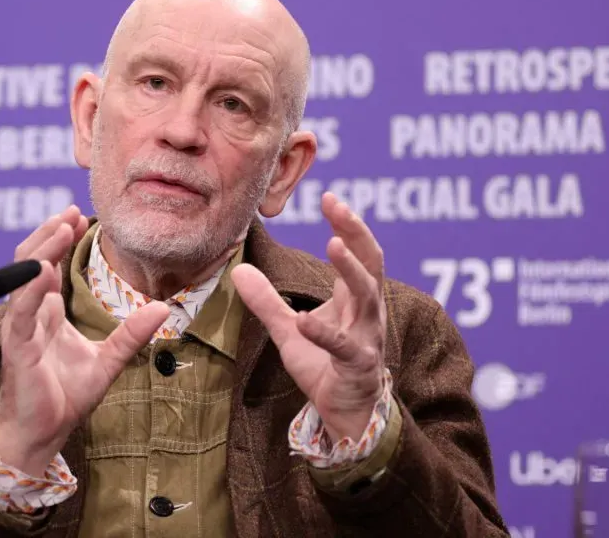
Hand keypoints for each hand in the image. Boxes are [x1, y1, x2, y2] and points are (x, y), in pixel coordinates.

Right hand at [0, 206, 169, 476]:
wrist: (42, 434)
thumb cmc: (64, 397)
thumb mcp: (108, 360)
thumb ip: (131, 333)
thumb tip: (164, 307)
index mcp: (47, 312)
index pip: (48, 263)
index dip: (60, 237)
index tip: (79, 215)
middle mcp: (30, 313)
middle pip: (30, 259)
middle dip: (49, 232)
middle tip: (71, 211)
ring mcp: (21, 326)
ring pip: (22, 276)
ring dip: (40, 248)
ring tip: (60, 225)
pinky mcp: (17, 345)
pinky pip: (20, 309)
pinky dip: (29, 286)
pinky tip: (44, 268)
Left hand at [231, 192, 386, 441]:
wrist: (344, 412)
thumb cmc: (323, 365)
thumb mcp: (288, 329)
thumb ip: (266, 301)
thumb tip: (238, 268)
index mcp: (353, 298)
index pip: (358, 251)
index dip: (347, 223)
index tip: (330, 197)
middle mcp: (366, 311)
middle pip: (370, 264)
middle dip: (357, 232)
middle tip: (338, 207)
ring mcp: (366, 337)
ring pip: (367, 297)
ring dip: (352, 270)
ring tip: (334, 245)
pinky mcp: (358, 365)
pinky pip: (343, 346)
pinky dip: (324, 332)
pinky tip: (303, 320)